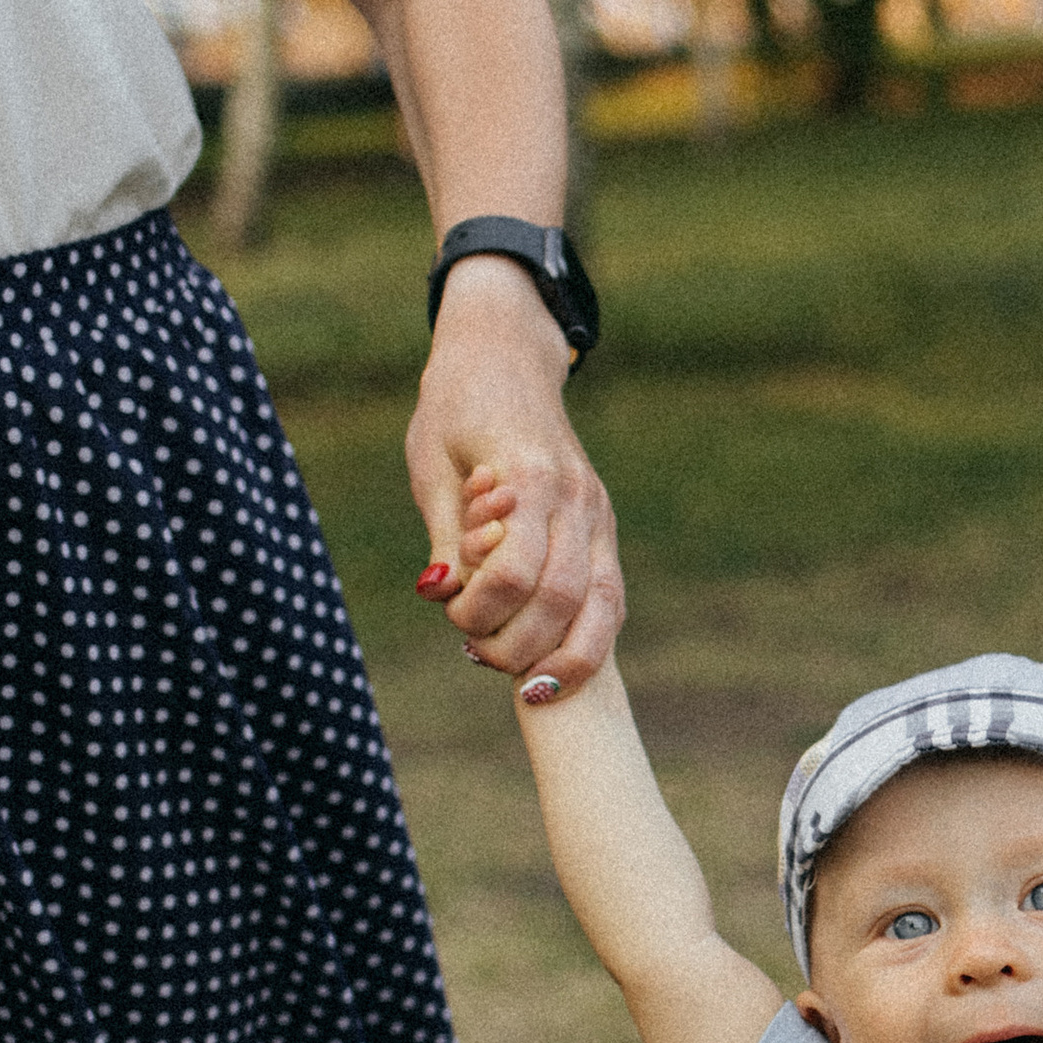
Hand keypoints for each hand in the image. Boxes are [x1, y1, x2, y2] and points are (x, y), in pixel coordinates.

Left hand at [407, 257, 622, 688]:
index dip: (480, 610)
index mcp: (531, 477)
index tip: (450, 613)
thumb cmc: (455, 408)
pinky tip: (552, 662)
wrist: (505, 359)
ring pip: (604, 610)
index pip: (515, 572)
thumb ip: (446, 535)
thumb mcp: (432, 465)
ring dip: (564, 658)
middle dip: (519, 645)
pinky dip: (586, 641)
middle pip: (563, 601)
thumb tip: (440, 593)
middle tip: (477, 654)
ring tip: (526, 684)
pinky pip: (609, 601)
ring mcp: (598, 516)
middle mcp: (576, 499)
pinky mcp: (603, 529)